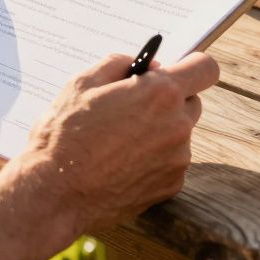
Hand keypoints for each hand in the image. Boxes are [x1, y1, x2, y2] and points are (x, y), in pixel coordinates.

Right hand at [23, 52, 220, 232]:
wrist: (53, 195)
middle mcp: (177, 125)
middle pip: (193, 102)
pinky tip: (120, 165)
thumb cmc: (63, 135)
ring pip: (179, 134)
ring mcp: (177, 159)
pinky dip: (153, 160)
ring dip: (160, 132)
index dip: (191, 66)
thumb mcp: (82, 83)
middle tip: (135, 108)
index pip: (205, 68)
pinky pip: (171, 162)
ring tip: (119, 142)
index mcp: (160, 93)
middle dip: (170, 100)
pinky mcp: (171, 186)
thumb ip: (121, 64)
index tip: (176, 71)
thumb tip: (147, 66)